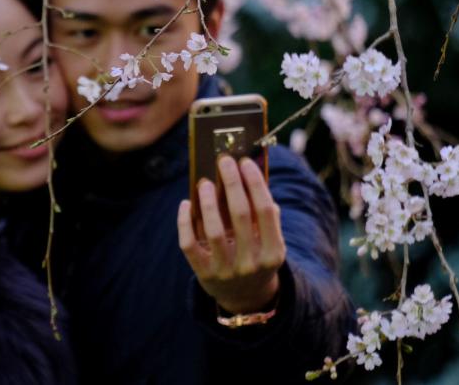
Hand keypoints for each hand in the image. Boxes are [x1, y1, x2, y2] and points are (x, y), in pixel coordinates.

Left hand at [177, 155, 285, 314]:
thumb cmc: (256, 255)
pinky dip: (184, 222)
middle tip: (224, 161)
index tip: (244, 161)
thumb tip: (248, 176)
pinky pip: (189, 244)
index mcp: (274, 252)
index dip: (254, 183)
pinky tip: (186, 204)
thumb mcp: (269, 242)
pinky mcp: (203, 274)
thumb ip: (264, 215)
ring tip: (205, 181)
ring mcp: (226, 270)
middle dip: (232, 183)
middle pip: (240, 215)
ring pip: (214, 230)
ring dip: (208, 202)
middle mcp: (252, 263)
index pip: (265, 210)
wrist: (245, 297)